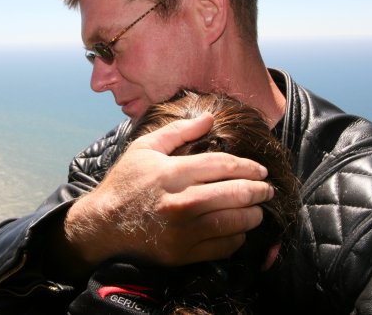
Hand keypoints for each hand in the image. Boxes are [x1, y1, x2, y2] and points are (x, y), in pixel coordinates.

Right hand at [65, 114, 272, 267]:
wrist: (104, 224)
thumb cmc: (125, 182)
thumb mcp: (145, 148)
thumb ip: (178, 132)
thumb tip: (209, 118)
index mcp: (172, 173)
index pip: (223, 166)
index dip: (248, 167)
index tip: (260, 170)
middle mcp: (181, 202)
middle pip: (235, 193)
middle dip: (259, 190)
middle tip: (267, 189)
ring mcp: (183, 230)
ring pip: (234, 222)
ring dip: (253, 214)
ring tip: (257, 209)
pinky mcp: (183, 253)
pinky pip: (222, 247)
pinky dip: (237, 238)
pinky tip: (238, 229)